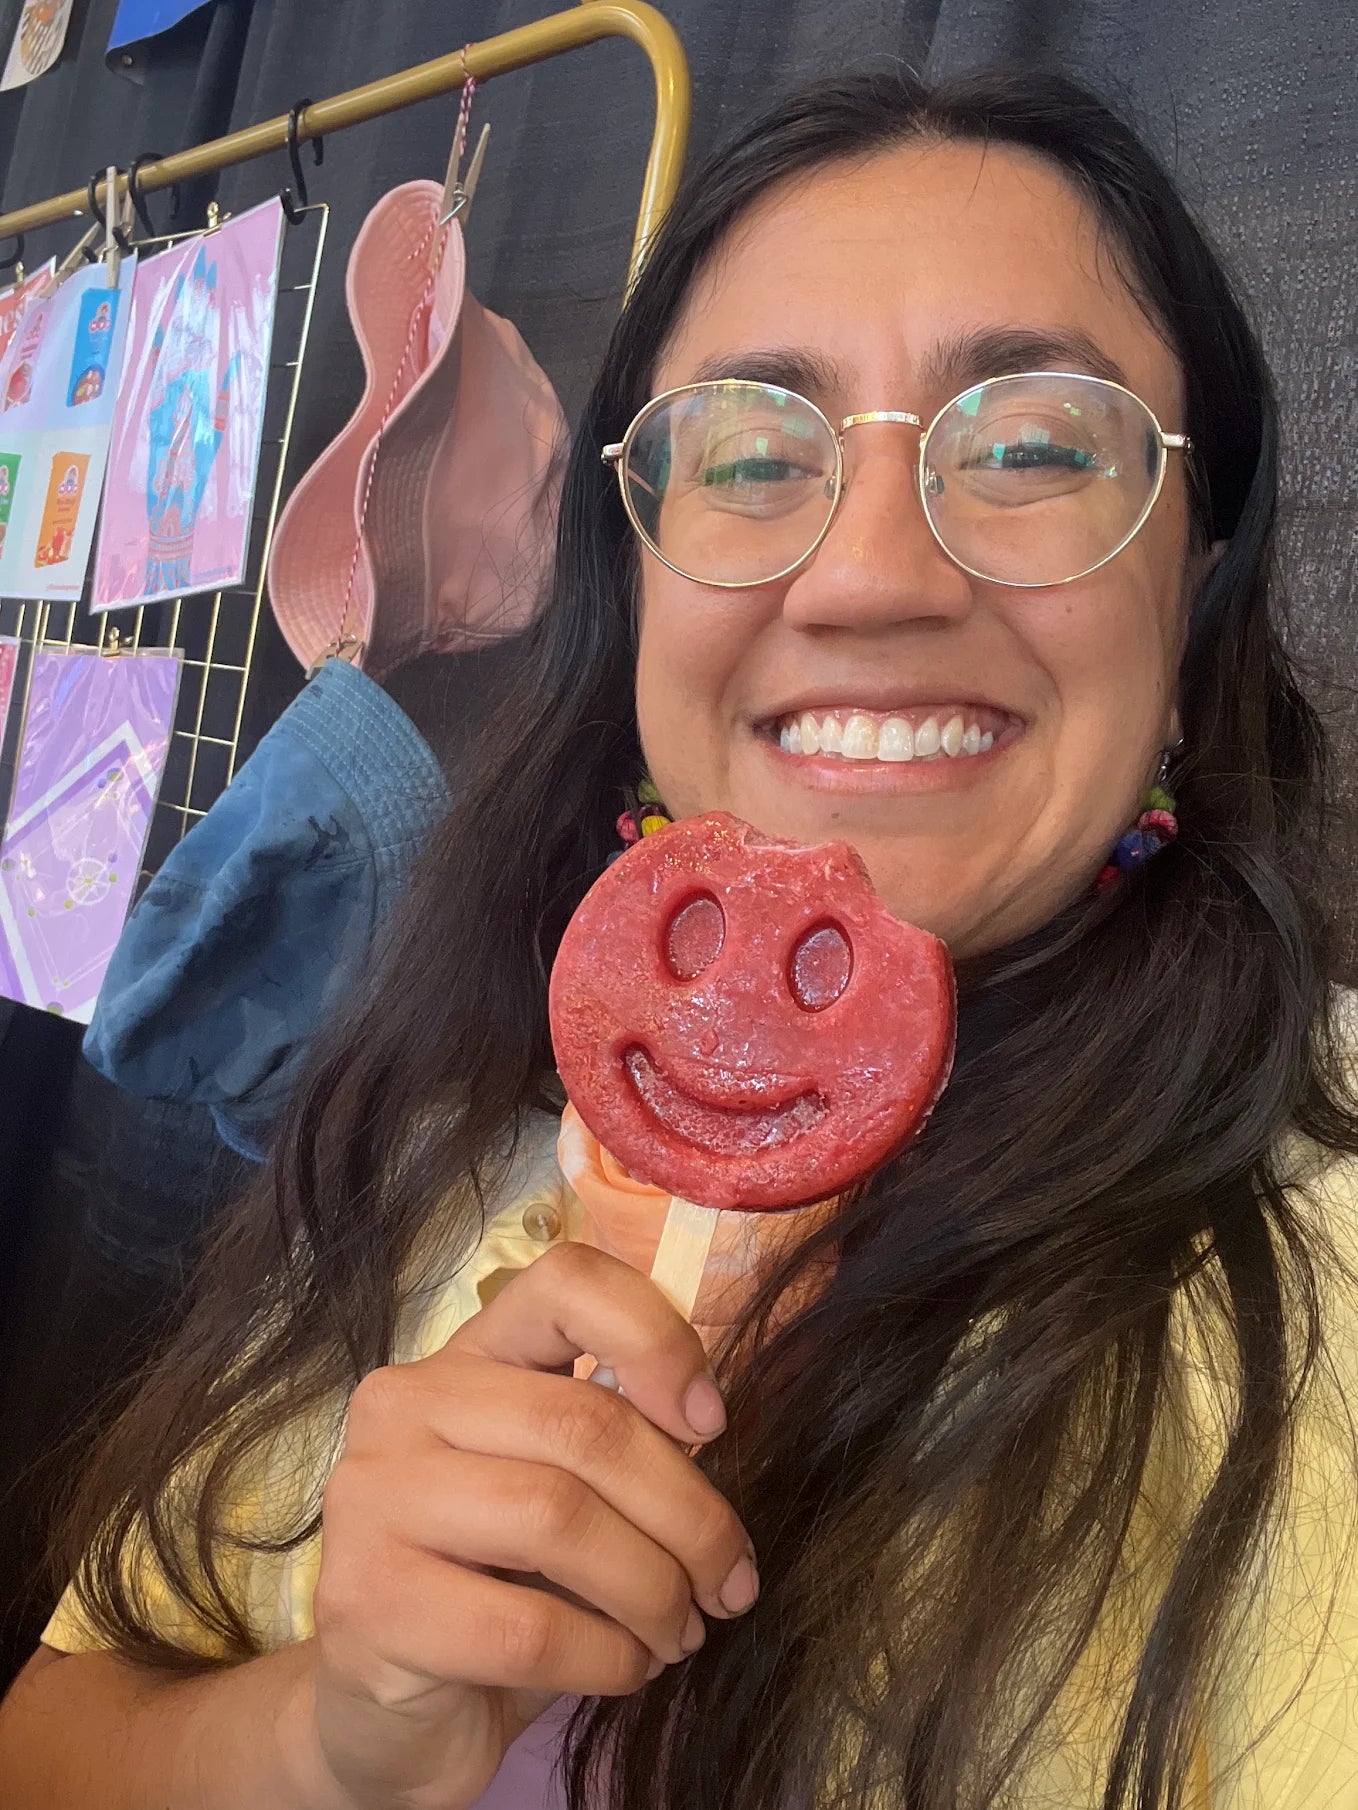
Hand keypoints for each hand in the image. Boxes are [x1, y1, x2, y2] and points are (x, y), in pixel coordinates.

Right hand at [299, 1242, 755, 1809]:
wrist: (390, 1719)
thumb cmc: (498, 1591)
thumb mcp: (559, 1494)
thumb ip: (613, 1441)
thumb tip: (704, 1428)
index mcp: (462, 1358)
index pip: (565, 1283)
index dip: (657, 1337)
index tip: (711, 1424)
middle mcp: (403, 1405)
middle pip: (584, 1423)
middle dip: (688, 1513)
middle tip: (732, 1582)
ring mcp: (373, 1498)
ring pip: (559, 1519)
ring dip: (654, 1589)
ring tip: (682, 1631)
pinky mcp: (367, 1603)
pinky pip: (528, 1627)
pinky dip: (609, 1656)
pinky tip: (627, 1669)